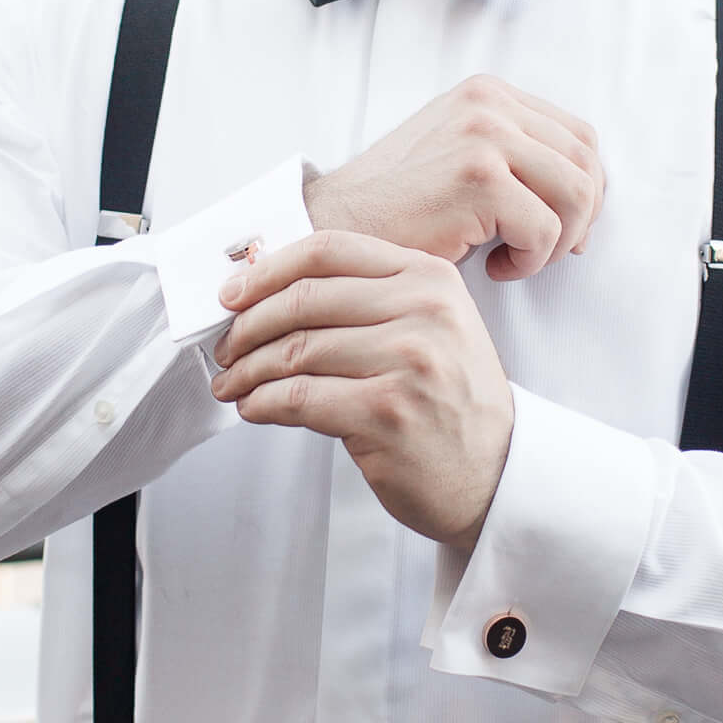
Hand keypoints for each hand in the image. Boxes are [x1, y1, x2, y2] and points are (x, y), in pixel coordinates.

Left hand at [210, 229, 513, 546]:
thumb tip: (267, 289)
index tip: (233, 294)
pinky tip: (254, 408)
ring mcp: (409, 362)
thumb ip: (368, 299)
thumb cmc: (449, 401)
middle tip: (225, 347)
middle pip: (305, 299)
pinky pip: (300, 398)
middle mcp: (424, 311)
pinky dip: (263, 403)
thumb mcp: (429, 327)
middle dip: (248, 326)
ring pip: (296, 350)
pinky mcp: (387, 413)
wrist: (496, 472)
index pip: (330, 251)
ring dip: (248, 370)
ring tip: (232, 383)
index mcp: (430, 278)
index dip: (268, 270)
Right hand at [304, 75, 603, 280]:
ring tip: (515, 258)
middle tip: (542, 252)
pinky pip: (545, 230)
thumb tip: (589, 198)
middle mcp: (489, 104)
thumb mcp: (459, 157)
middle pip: (587, 164)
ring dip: (556, 242)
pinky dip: (529, 262)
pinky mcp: (479, 177)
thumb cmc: (399, 208)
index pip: (580, 137)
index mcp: (489, 94)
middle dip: (579, 220)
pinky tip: (492, 267)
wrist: (336, 228)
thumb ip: (517, 156)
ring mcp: (485, 136)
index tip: (564, 229)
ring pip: (577, 196)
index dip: (586, 190)